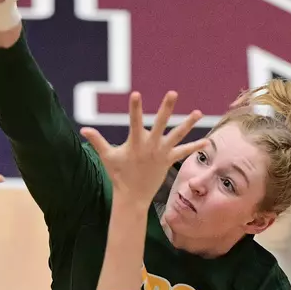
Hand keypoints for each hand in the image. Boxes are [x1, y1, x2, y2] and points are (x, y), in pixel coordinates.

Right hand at [80, 91, 204, 207]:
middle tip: (173, 93)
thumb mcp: (107, 157)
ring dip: (188, 124)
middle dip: (166, 108)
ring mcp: (161, 153)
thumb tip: (83, 129)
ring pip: (177, 136)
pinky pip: (183, 152)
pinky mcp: (168, 161)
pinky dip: (194, 147)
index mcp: (135, 143)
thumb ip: (97, 141)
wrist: (132, 196)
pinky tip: (206, 141)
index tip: (136, 94)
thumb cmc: (118, 174)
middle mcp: (150, 146)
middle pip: (161, 123)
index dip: (135, 108)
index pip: (135, 121)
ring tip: (197, 112)